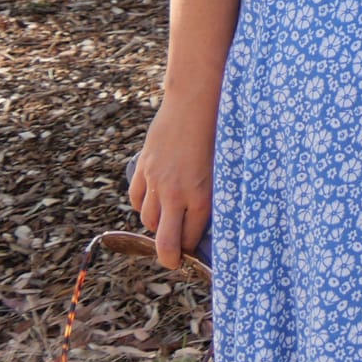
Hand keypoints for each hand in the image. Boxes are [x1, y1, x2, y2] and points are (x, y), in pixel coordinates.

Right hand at [128, 91, 217, 268]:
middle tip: (173, 260)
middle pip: (165, 241)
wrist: (196, 101)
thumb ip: (213, 194)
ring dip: (157, 226)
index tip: (192, 252)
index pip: (190, 238)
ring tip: (168, 223)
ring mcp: (157, 181)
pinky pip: (137, 199)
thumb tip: (207, 217)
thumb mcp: (224, 168)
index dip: (190, 250)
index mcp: (202, 196)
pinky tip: (154, 203)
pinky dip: (144, 205)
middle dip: (168, 257)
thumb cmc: (221, 132)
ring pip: (148, 220)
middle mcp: (176, 193)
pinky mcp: (144, 167)